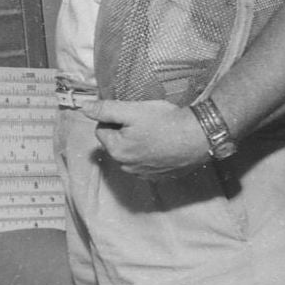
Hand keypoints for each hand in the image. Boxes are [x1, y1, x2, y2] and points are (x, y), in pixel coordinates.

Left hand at [78, 98, 209, 178]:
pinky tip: (162, 143)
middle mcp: (127, 167)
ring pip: (130, 152)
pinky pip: (146, 161)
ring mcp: (144, 173)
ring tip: (155, 131)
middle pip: (115, 142)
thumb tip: (84, 108)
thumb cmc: (165, 121)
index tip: (131, 113)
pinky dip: (150, 152)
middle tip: (144, 121)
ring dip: (137, 142)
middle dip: (124, 131)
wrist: (200, 136)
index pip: (101, 129)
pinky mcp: (160, 176)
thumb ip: (105, 110)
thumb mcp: (132, 110)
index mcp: (116, 150)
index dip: (113, 118)